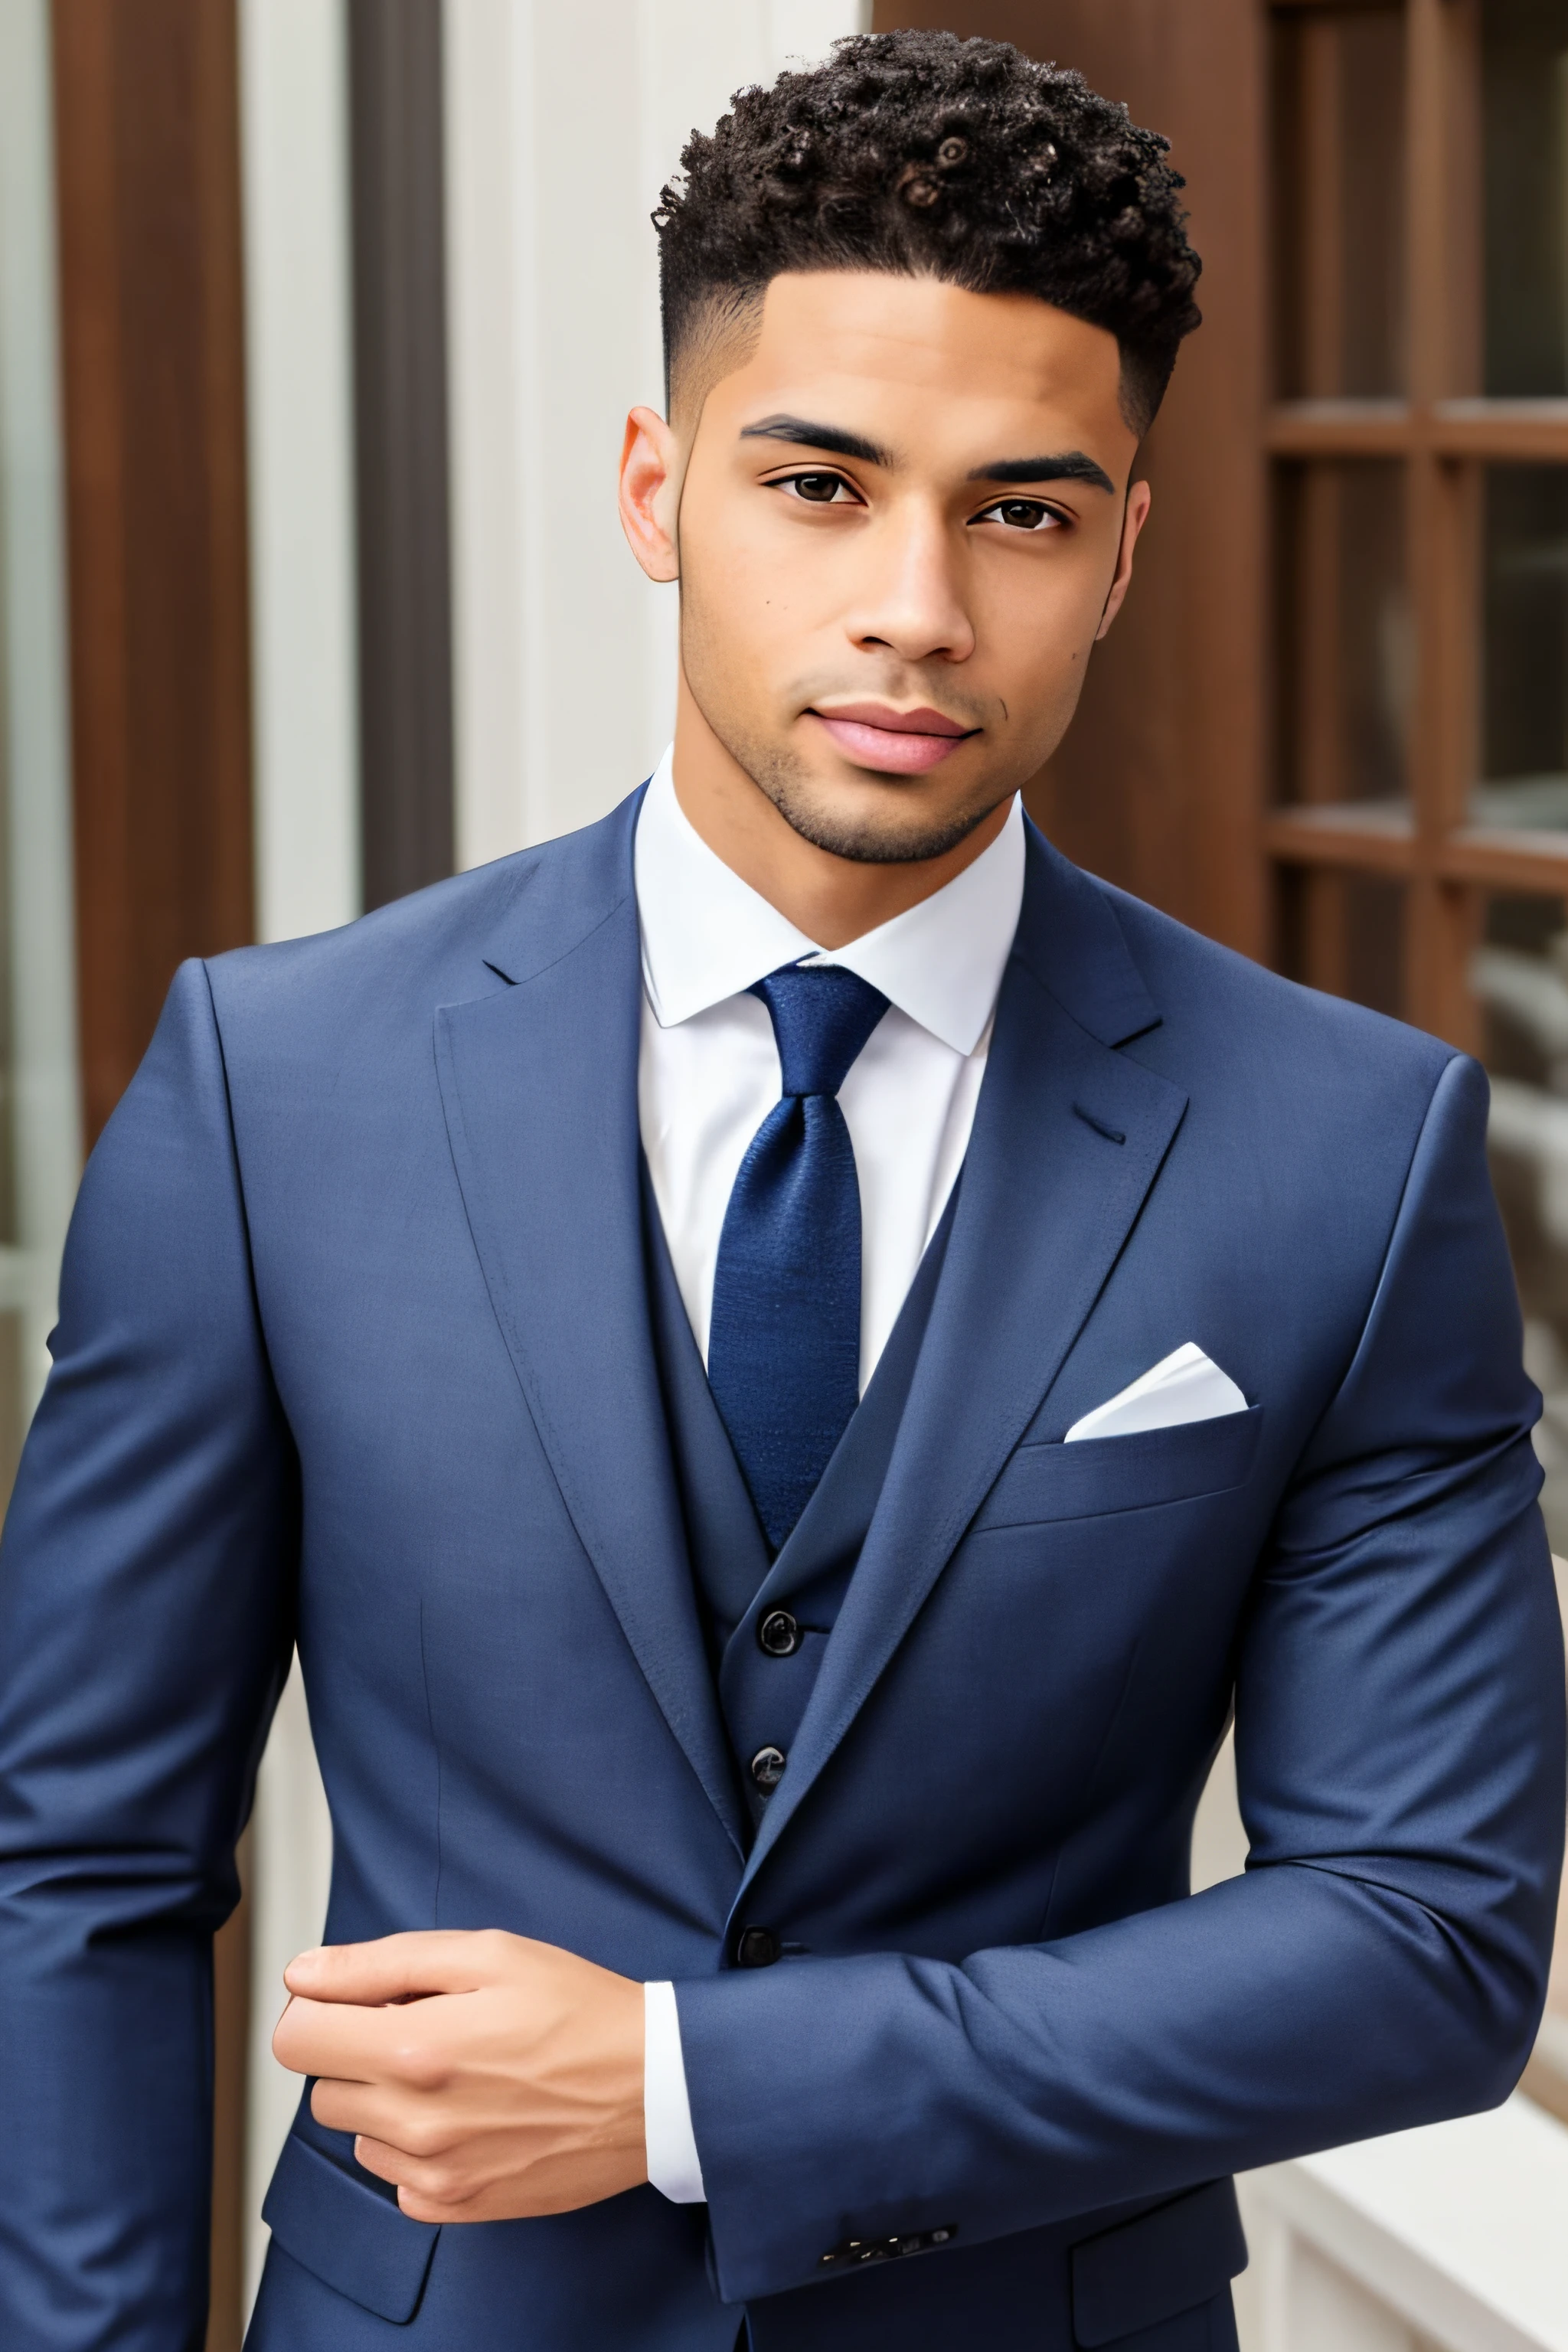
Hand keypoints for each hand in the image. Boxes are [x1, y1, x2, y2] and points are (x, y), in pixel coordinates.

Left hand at [273, 1929, 646, 2221]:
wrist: (653, 2086)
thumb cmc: (578, 2009)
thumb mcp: (488, 1955)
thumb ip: (383, 1963)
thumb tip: (303, 1974)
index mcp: (417, 2049)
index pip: (296, 2039)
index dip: (319, 2008)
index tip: (354, 1999)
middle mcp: (417, 2122)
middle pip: (322, 2087)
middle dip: (358, 2050)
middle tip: (425, 2026)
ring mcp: (436, 2173)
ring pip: (358, 2132)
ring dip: (386, 2100)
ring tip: (457, 2070)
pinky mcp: (457, 2206)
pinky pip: (395, 2177)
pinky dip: (416, 2146)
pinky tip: (470, 2113)